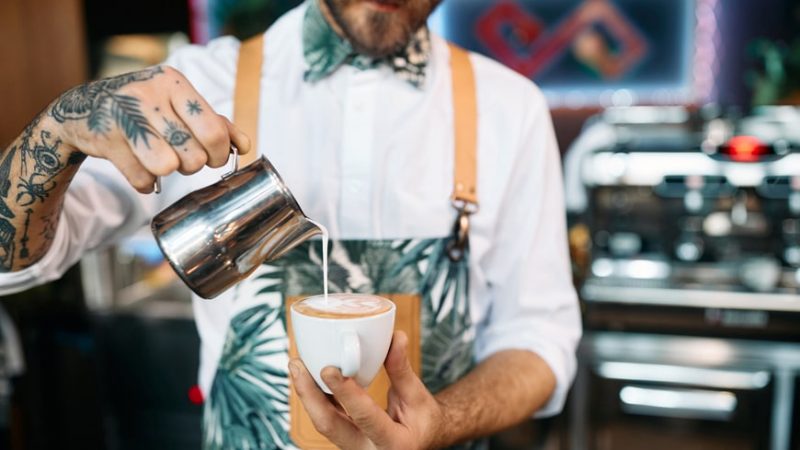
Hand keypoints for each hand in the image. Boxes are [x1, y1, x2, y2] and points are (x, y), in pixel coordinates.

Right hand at [51, 65, 249, 192]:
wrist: (84, 109)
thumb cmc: (145, 109)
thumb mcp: (179, 105)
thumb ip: (215, 123)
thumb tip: (246, 145)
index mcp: (173, 83)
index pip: (213, 130)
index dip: (220, 154)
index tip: (214, 158)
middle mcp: (148, 94)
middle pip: (193, 154)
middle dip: (191, 164)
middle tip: (180, 156)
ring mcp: (124, 115)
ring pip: (167, 166)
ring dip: (167, 172)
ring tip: (160, 160)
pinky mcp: (105, 138)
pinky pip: (142, 178)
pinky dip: (145, 183)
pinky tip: (139, 168)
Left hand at [290, 331, 447, 449]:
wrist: (421, 439)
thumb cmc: (423, 420)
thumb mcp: (418, 397)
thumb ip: (402, 369)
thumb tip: (394, 337)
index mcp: (393, 443)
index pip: (364, 416)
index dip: (345, 392)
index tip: (329, 369)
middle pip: (329, 425)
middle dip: (310, 394)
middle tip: (298, 364)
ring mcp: (353, 446)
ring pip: (323, 422)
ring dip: (308, 394)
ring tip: (297, 365)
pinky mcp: (345, 437)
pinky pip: (326, 418)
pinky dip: (317, 396)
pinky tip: (308, 376)